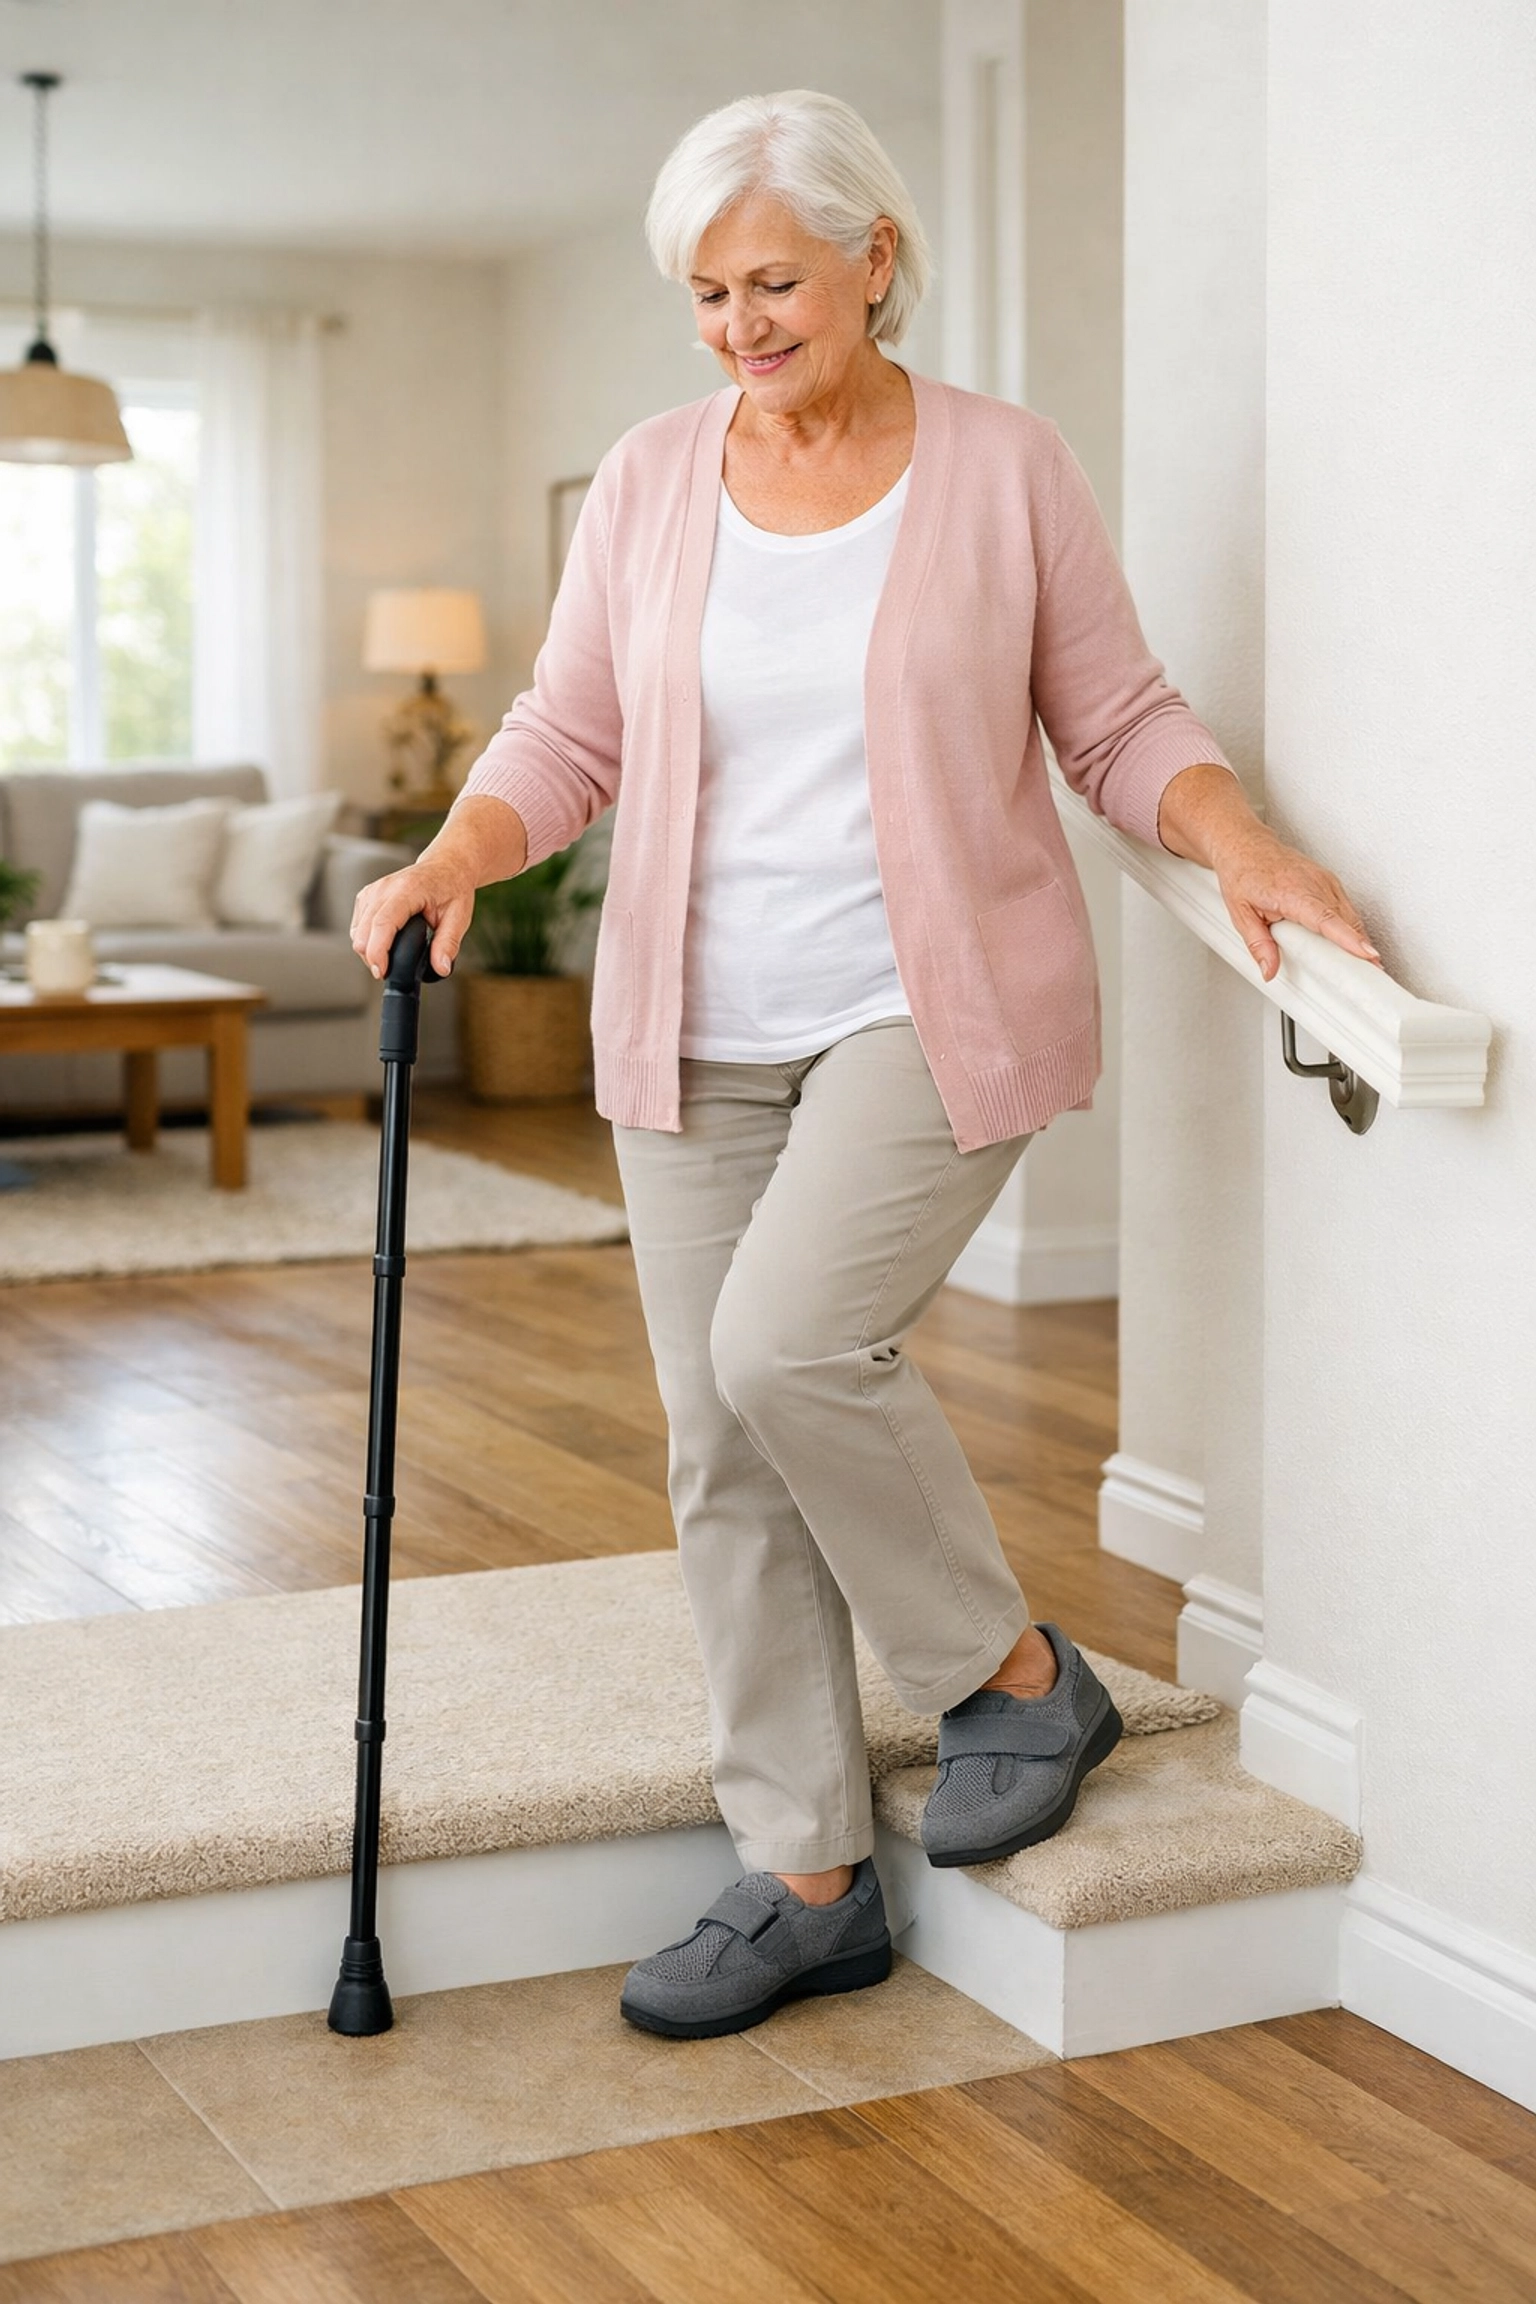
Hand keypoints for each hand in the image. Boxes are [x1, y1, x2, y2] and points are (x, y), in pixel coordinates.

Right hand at [350, 862, 473, 982]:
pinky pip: (356, 925)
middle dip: (371, 958)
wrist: (445, 866)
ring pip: (356, 930)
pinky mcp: (367, 895)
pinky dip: (365, 940)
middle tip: (389, 972)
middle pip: (363, 931)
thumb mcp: (459, 916)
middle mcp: (384, 888)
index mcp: (408, 890)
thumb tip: (441, 969)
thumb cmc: (452, 888)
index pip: (383, 923)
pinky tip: (382, 945)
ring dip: (367, 950)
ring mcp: (373, 890)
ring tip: (387, 960)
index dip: (377, 952)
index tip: (381, 972)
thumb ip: (449, 943)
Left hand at [1211, 819, 1382, 982]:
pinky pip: (1346, 906)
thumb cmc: (1243, 872)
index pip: (1326, 919)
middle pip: (1346, 921)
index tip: (1366, 953)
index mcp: (1293, 892)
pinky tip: (1351, 940)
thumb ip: (1258, 945)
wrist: (1245, 845)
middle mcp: (1314, 883)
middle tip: (1370, 973)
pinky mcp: (1329, 881)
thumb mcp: (1241, 914)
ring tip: (1366, 963)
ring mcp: (1325, 880)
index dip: (1348, 938)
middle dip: (1360, 947)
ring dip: (1359, 937)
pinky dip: (1351, 925)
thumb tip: (1269, 970)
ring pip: (1350, 915)